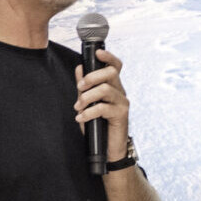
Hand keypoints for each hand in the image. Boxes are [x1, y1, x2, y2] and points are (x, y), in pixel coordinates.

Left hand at [75, 45, 131, 162]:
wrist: (107, 148)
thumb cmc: (97, 125)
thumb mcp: (86, 103)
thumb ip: (83, 87)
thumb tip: (79, 68)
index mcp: (112, 86)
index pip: (115, 66)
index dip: (108, 57)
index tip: (97, 52)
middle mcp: (119, 91)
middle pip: (110, 73)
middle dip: (91, 77)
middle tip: (79, 88)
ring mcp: (122, 102)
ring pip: (105, 89)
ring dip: (87, 97)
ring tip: (78, 108)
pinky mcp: (121, 114)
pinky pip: (103, 108)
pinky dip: (88, 112)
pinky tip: (81, 118)